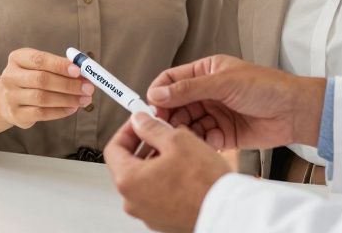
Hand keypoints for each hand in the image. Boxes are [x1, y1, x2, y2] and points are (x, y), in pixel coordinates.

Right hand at [0, 48, 93, 128]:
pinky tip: (73, 108)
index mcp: (17, 58)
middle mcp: (10, 76)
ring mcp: (11, 97)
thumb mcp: (40, 66)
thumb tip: (84, 71)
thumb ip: (60, 66)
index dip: (60, 65)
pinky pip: (42, 113)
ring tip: (84, 99)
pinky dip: (60, 111)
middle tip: (88, 88)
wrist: (6, 100)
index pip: (39, 60)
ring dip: (68, 99)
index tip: (78, 70)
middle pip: (42, 80)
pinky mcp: (16, 114)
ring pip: (43, 98)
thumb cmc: (30, 79)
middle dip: (68, 84)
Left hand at [105, 112, 231, 232]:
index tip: (139, 123)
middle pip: (129, 165)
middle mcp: (133, 202)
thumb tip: (140, 121)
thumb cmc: (205, 183)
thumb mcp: (177, 140)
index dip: (127, 130)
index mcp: (128, 181)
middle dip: (144, 145)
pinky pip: (158, 194)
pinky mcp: (164, 220)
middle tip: (160, 132)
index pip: (113, 148)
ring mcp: (148, 214)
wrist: (228, 212)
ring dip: (157, 162)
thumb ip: (152, 128)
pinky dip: (166, 180)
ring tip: (179, 151)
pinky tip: (185, 171)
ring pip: (145, 180)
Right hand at [146, 55, 325, 151]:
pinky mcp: (223, 135)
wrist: (294, 112)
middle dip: (168, 115)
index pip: (172, 80)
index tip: (150, 105)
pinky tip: (198, 145)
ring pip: (187, 124)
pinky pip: (202, 139)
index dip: (160, 92)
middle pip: (176, 104)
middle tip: (161, 127)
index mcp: (206, 72)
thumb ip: (189, 89)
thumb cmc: (266, 87)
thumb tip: (158, 93)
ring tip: (179, 138)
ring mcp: (215, 114)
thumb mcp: (224, 82)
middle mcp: (208, 93)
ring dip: (182, 131)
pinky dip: (198, 143)